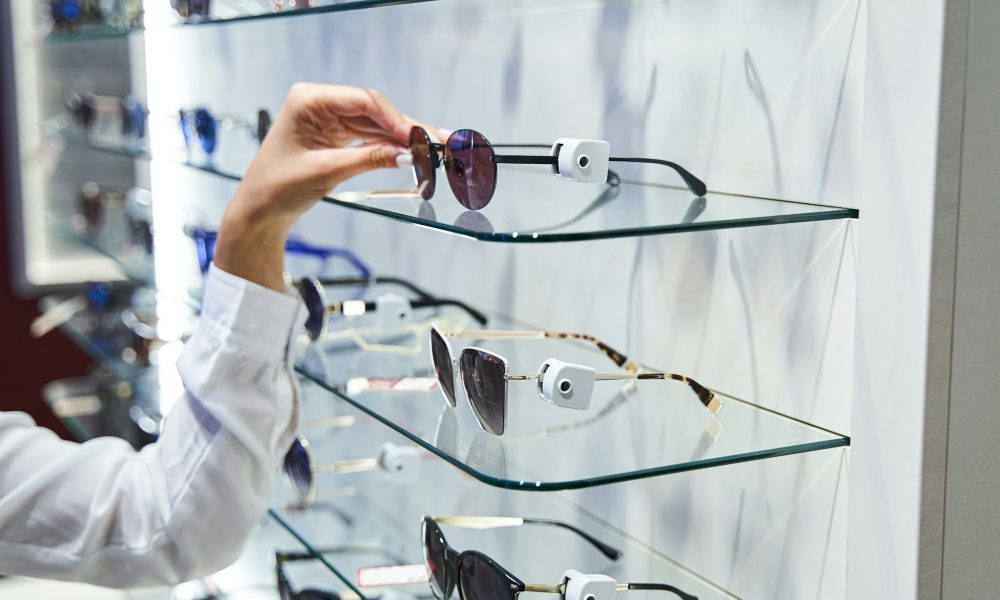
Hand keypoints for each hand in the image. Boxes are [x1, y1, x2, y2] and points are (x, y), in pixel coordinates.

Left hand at [214, 83, 439, 290]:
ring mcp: (327, 119)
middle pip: (374, 111)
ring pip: (375, 125)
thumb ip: (369, 158)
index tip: (420, 138)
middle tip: (438, 141)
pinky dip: (388, 147)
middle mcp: (319, 103)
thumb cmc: (277, 187)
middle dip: (406, 129)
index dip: (395, 120)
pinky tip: (411, 153)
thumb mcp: (326, 171)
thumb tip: (407, 154)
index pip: (363, 101)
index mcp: (309, 100)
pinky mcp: (333, 135)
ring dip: (402, 139)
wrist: (258, 211)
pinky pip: (368, 137)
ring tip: (433, 149)